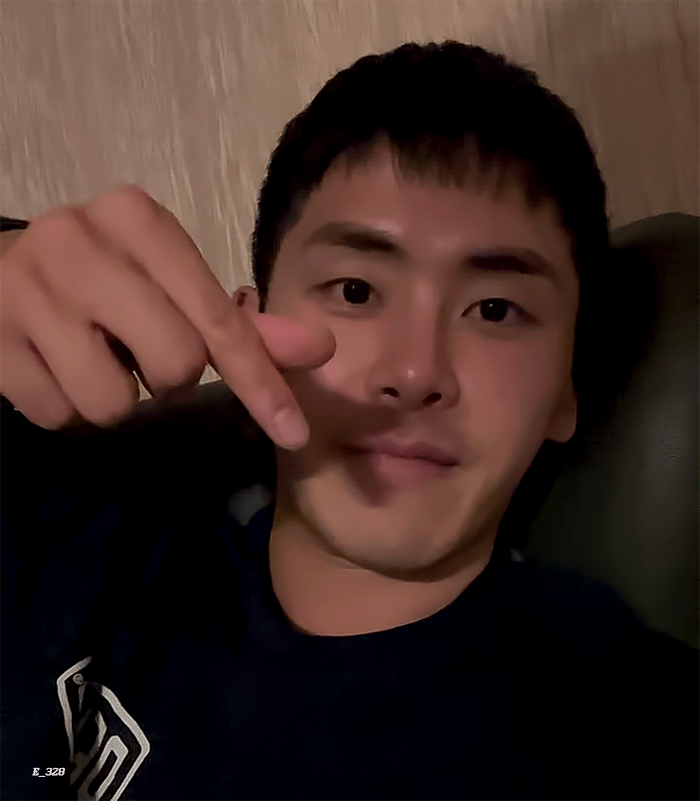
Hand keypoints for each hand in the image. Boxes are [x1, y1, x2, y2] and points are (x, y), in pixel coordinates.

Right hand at [0, 185, 334, 448]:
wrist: (1, 272)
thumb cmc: (107, 280)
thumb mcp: (173, 286)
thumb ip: (244, 324)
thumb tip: (320, 347)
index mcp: (138, 220)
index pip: (219, 320)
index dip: (260, 382)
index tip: (293, 431)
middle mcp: (79, 242)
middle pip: (174, 365)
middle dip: (167, 377)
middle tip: (137, 350)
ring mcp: (27, 289)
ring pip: (114, 403)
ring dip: (115, 397)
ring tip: (91, 356)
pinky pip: (60, 415)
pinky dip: (67, 406)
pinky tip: (54, 365)